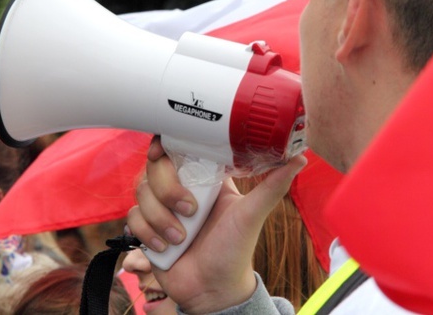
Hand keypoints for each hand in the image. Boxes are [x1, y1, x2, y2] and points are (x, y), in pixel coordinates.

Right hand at [127, 136, 306, 312]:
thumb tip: (300, 157)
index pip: (178, 144)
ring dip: (160, 218)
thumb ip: (272, 185)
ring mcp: (160, 206)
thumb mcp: (253, 214)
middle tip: (191, 211)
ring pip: (140, 191)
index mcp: (203, 175)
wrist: (213, 290)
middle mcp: (179, 186)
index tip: (164, 150)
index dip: (166, 142)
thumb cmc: (235, 250)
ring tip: (182, 238)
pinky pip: (132, 217)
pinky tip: (166, 247)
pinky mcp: (146, 226)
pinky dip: (148, 233)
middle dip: (168, 190)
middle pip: (154, 167)